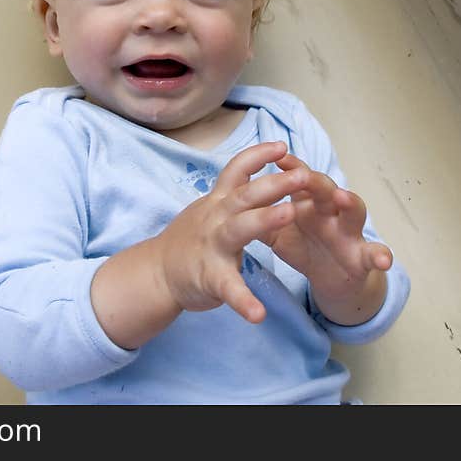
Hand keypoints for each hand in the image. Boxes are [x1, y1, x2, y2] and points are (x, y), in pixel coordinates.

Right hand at [153, 141, 305, 323]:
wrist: (157, 272)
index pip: (237, 170)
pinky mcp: (210, 278)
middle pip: (246, 195)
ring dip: (264, 219)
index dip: (259, 155)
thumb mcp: (211, 207)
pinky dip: (244, 301)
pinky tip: (258, 314)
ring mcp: (213, 247)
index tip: (282, 145)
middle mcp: (216, 217)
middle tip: (303, 174)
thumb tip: (258, 168)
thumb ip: (233, 193)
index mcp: (219, 201)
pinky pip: (229, 289)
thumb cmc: (191, 237)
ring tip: (289, 214)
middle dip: (275, 182)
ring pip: (240, 229)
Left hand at [267, 154, 391, 321]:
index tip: (278, 156)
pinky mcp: (363, 257)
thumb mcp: (278, 232)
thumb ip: (261, 214)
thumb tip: (231, 199)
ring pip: (355, 210)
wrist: (333, 277)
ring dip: (350, 202)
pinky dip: (381, 255)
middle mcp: (331, 210)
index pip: (298, 178)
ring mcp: (349, 231)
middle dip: (316, 181)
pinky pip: (375, 254)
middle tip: (304, 177)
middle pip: (325, 188)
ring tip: (344, 198)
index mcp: (308, 202)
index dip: (290, 166)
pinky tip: (383, 259)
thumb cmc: (304, 246)